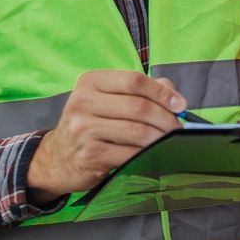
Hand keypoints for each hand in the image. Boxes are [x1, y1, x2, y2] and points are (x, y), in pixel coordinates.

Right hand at [27, 70, 185, 198]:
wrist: (58, 158)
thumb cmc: (91, 126)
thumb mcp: (107, 100)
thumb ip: (140, 92)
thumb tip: (174, 95)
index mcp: (90, 82)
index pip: (134, 80)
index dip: (162, 92)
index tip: (180, 105)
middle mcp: (83, 102)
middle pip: (139, 107)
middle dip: (166, 119)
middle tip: (178, 128)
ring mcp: (84, 129)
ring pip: (138, 131)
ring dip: (161, 138)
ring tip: (170, 142)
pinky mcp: (90, 154)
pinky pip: (130, 154)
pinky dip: (148, 155)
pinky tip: (154, 155)